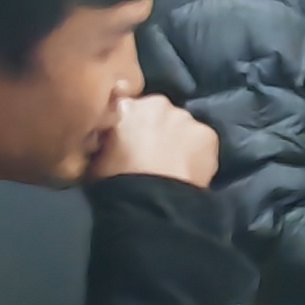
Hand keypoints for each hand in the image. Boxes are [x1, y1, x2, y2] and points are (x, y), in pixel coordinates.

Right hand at [89, 93, 220, 188]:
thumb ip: (105, 139)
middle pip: (158, 112)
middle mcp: (156, 103)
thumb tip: (109, 139)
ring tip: (173, 165)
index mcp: (124, 106)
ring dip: (179, 139)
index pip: (128, 107)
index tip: (132, 140)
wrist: (149, 201)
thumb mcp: (96, 157)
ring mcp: (185, 117)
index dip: (131, 124)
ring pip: (183, 125)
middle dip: (157, 128)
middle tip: (153, 155)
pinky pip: (203, 141)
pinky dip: (199, 153)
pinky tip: (190, 171)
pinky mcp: (207, 134)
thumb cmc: (114, 182)